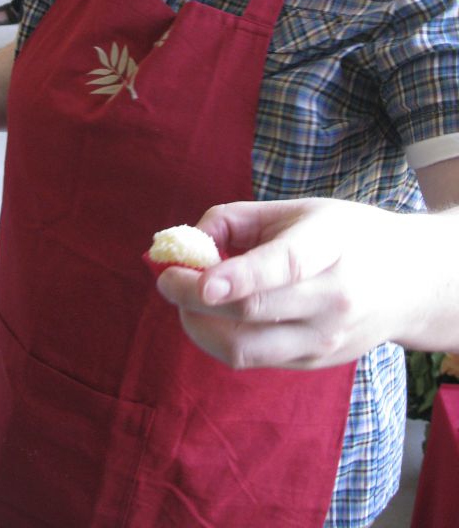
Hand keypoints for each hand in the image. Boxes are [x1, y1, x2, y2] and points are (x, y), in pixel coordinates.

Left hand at [156, 198, 419, 369]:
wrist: (407, 283)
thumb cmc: (342, 234)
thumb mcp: (296, 209)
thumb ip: (235, 220)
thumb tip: (184, 245)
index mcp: (331, 245)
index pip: (284, 266)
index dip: (240, 275)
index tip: (201, 282)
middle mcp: (333, 298)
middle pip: (252, 311)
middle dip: (192, 298)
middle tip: (166, 278)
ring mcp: (325, 339)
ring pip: (245, 348)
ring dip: (198, 325)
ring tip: (182, 299)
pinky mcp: (314, 363)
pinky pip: (252, 359)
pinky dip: (217, 338)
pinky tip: (209, 314)